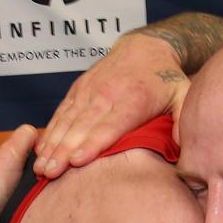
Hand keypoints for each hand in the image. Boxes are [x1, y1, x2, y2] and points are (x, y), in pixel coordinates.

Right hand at [34, 34, 189, 178]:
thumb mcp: (182, 97)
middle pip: (81, 128)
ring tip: (41, 168)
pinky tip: (40, 150)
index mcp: (132, 100)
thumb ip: (182, 122)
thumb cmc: (166, 80)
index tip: (77, 161)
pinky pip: (61, 114)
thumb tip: (182, 147)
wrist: (145, 48)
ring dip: (52, 146)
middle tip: (50, 174)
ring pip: (67, 122)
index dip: (92, 144)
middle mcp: (106, 94)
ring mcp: (89, 92)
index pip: (109, 126)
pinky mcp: (78, 90)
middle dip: (64, 151)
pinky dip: (49, 132)